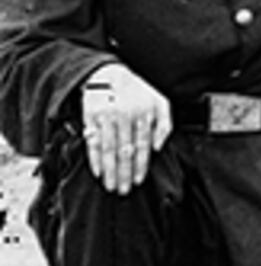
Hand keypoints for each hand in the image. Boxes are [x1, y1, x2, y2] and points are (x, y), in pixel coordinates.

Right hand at [77, 64, 166, 195]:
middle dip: (124, 173)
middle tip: (123, 190)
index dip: (140, 165)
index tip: (138, 181)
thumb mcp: (160, 102)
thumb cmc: (138, 92)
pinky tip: (97, 172)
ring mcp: (107, 118)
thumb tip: (158, 148)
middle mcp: (126, 117)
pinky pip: (93, 143)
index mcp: (144, 114)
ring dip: (109, 171)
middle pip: (125, 151)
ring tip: (110, 186)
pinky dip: (95, 159)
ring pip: (109, 150)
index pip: (143, 145)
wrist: (109, 74)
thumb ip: (164, 125)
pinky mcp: (91, 118)